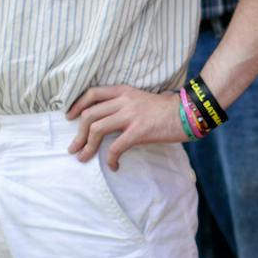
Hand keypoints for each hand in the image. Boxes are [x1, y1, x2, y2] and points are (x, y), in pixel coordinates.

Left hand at [68, 84, 188, 169]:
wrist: (189, 112)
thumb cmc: (167, 109)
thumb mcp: (141, 99)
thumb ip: (124, 105)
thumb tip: (108, 121)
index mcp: (123, 92)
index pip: (92, 94)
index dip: (76, 106)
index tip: (69, 118)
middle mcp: (124, 101)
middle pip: (89, 115)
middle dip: (78, 134)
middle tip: (73, 148)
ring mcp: (131, 116)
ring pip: (97, 129)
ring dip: (87, 147)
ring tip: (84, 158)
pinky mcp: (139, 131)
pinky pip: (116, 147)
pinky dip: (110, 159)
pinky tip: (113, 166)